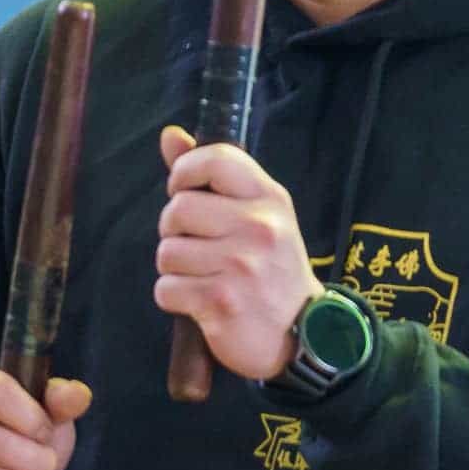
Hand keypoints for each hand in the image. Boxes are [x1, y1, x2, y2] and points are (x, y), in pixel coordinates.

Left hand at [154, 125, 320, 382]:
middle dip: (174, 230)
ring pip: (166, 252)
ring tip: (205, 276)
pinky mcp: (222, 303)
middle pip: (176, 210)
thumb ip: (211, 174)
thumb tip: (169, 134)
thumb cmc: (269, 267)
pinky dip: (175, 298)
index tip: (184, 192)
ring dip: (175, 269)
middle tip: (198, 246)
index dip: (184, 173)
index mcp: (269, 199)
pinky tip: (202, 301)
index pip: (214, 159)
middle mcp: (259, 228)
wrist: (302, 335)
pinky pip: (166, 289)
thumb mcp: (255, 214)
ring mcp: (242, 267)